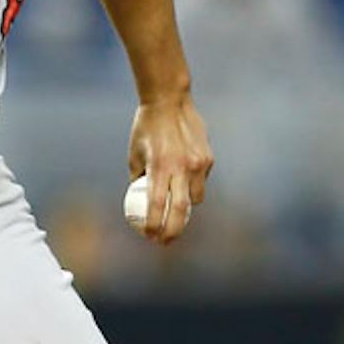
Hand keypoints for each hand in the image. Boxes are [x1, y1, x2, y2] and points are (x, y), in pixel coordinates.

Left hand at [127, 94, 213, 245]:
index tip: (149, 237)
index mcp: (159, 166)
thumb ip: (140, 178)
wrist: (170, 101)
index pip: (156, 204)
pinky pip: (201, 181)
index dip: (153, 225)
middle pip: (181, 210)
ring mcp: (198, 164)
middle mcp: (181, 167)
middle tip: (165, 242)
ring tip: (174, 212)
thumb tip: (139, 201)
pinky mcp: (208, 159)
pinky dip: (192, 187)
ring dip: (185, 209)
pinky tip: (182, 182)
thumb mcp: (134, 154)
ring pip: (195, 198)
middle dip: (173, 231)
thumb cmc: (146, 128)